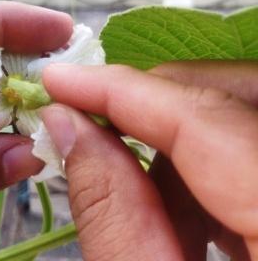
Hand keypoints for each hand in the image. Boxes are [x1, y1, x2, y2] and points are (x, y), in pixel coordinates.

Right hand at [42, 61, 257, 260]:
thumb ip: (111, 215)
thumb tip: (67, 127)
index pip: (207, 115)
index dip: (124, 90)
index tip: (62, 81)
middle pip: (240, 96)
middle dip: (158, 102)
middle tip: (94, 123)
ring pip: (242, 120)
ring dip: (179, 144)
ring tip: (139, 202)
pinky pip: (252, 153)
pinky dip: (207, 170)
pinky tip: (183, 219)